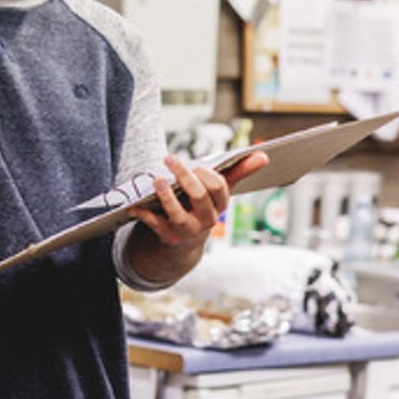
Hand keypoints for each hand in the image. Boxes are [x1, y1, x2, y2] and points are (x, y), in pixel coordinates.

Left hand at [127, 152, 268, 247]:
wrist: (184, 244)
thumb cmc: (202, 207)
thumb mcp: (219, 193)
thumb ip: (238, 173)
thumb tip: (264, 155)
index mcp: (220, 206)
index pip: (219, 187)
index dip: (207, 174)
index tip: (195, 164)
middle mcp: (206, 220)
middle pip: (199, 196)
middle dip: (185, 176)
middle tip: (170, 158)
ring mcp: (186, 230)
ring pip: (178, 214)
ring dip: (166, 195)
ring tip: (157, 179)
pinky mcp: (167, 236)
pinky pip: (154, 224)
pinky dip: (143, 213)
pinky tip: (133, 205)